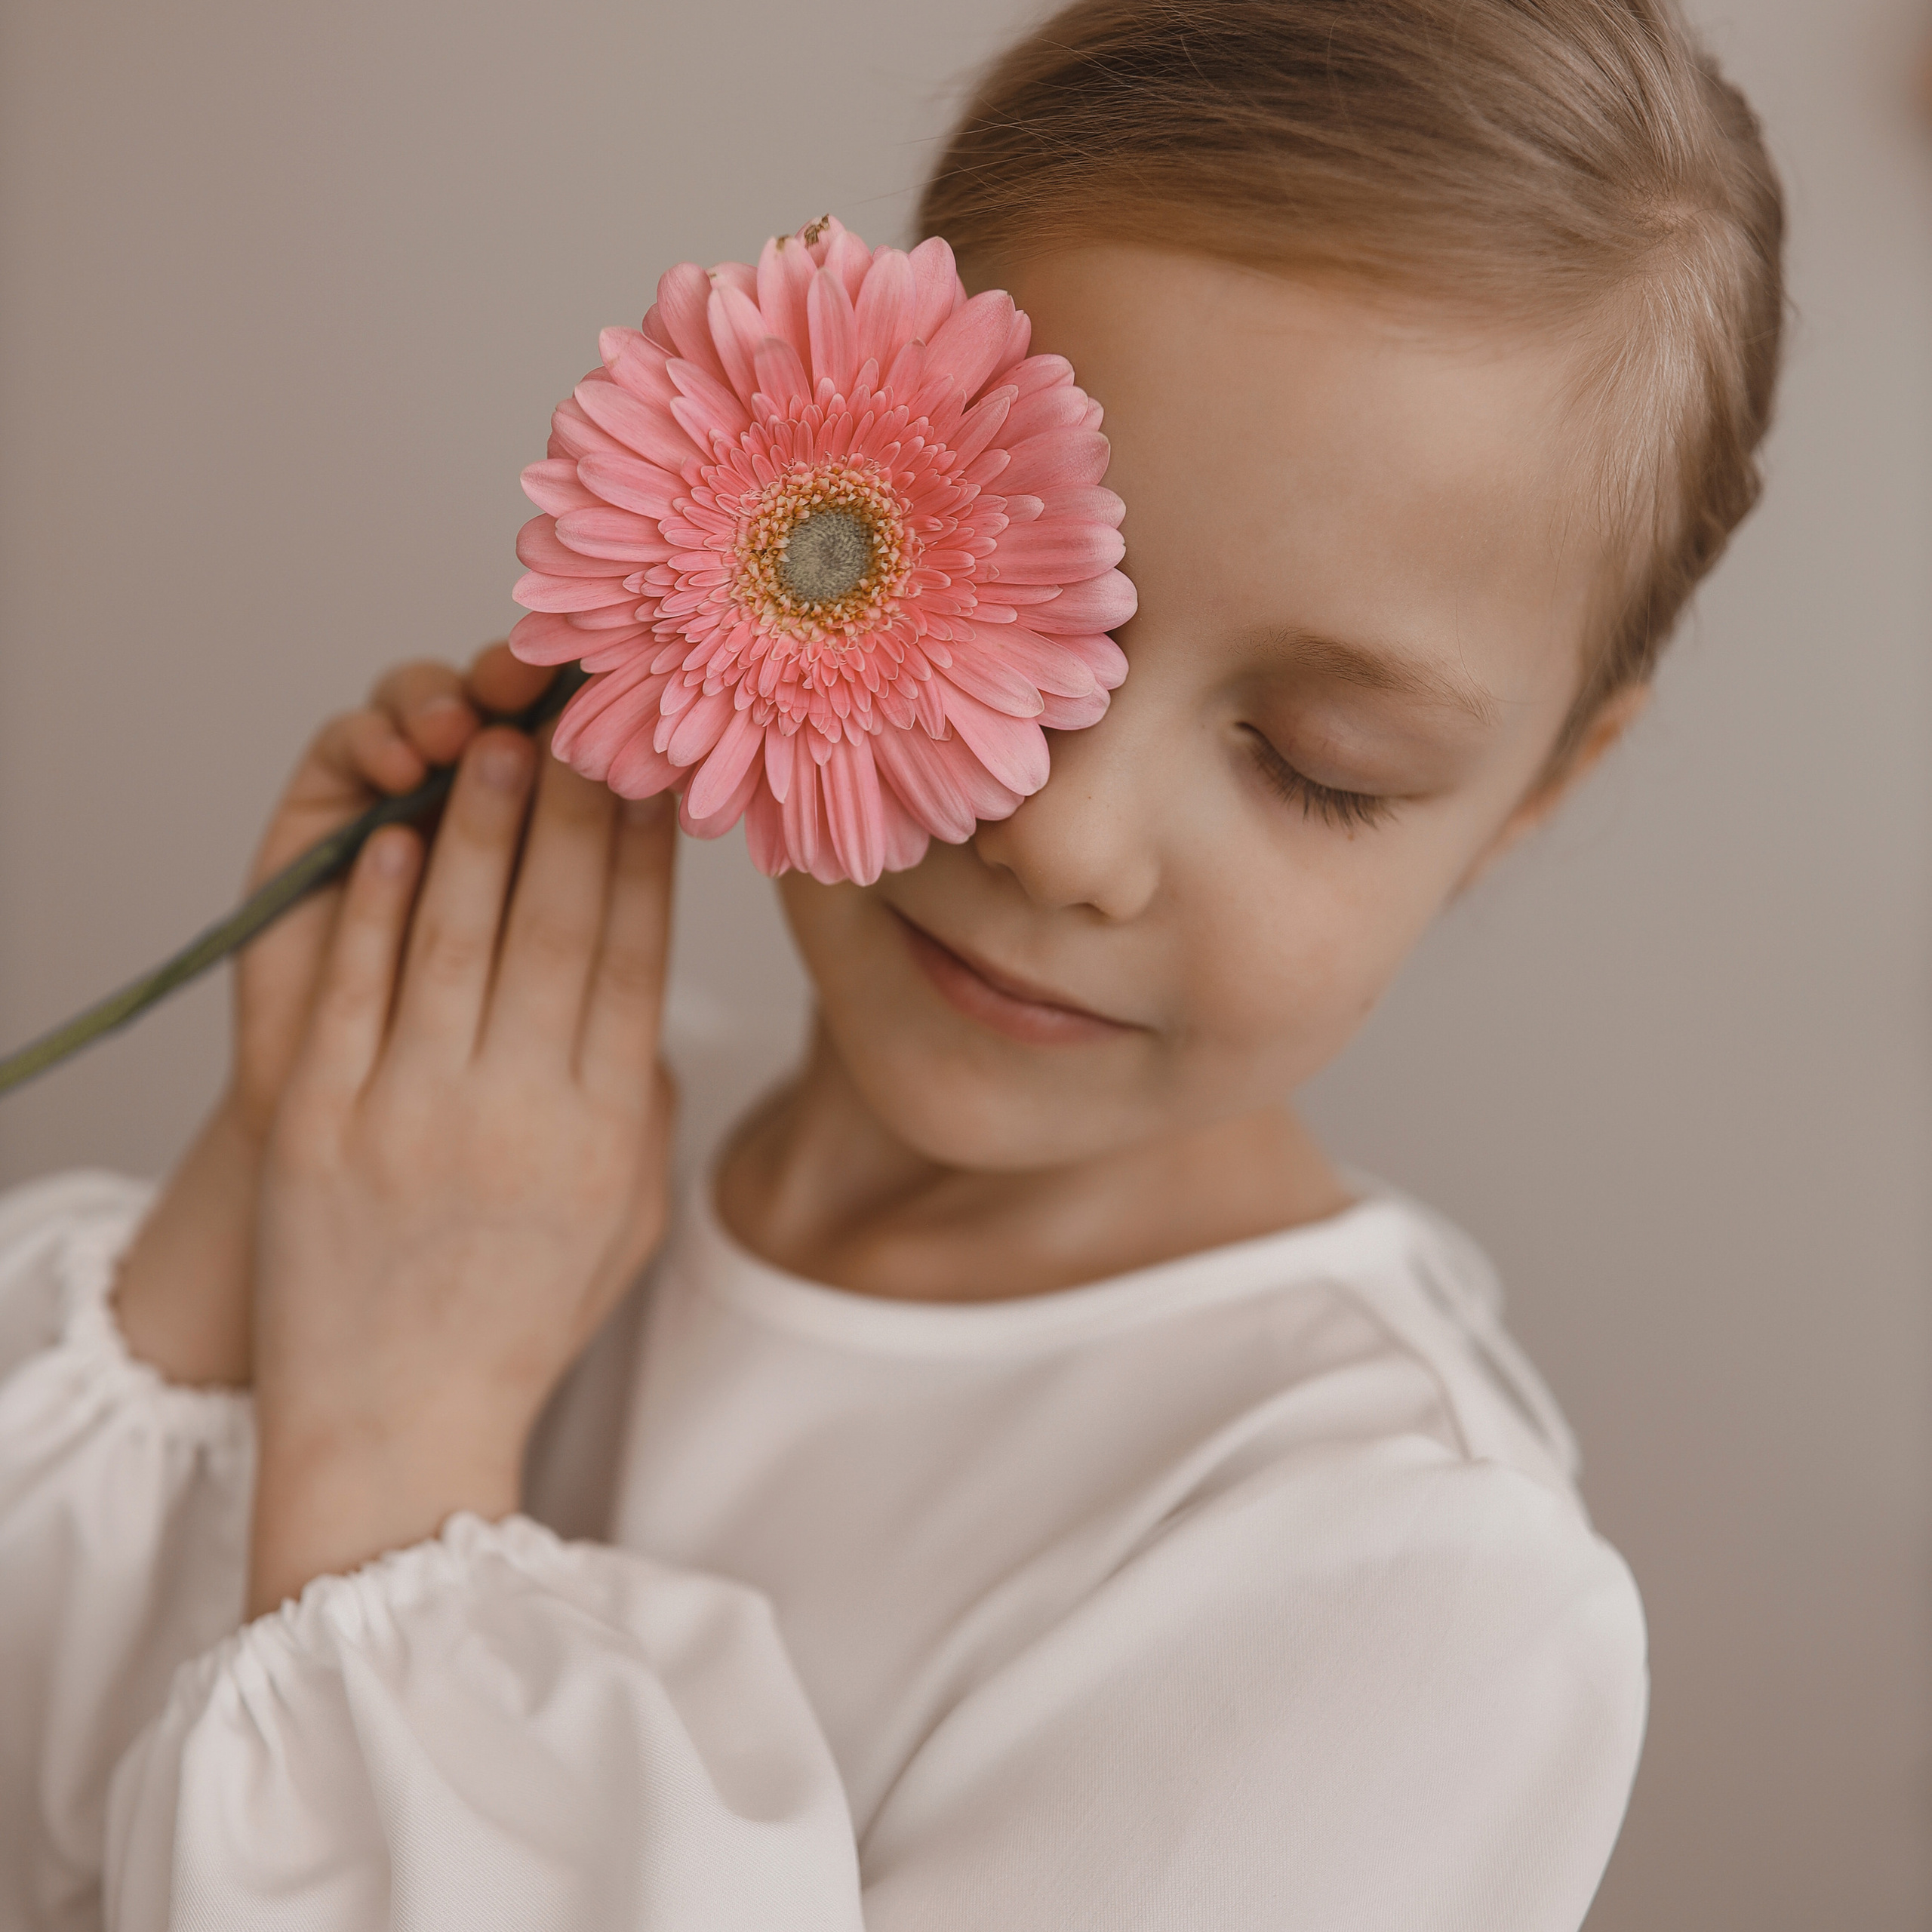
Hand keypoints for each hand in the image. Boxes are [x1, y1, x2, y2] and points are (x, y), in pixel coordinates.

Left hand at [246, 726, 675, 1616]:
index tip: (649, 783)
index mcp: (607, 1131)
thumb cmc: (522, 1320)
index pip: (632, 957)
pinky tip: (393, 840)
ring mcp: (418, 1114)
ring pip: (459, 937)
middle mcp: (524, 1112)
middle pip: (557, 924)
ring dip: (481, 829)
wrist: (400, 1428)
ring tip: (496, 747)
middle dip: (576, 810)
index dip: (643, 857)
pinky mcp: (322, 1126)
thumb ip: (643, 1104)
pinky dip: (375, 909)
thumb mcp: (627, 1219)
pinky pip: (356, 992)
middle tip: (582, 725)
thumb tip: (638, 997)